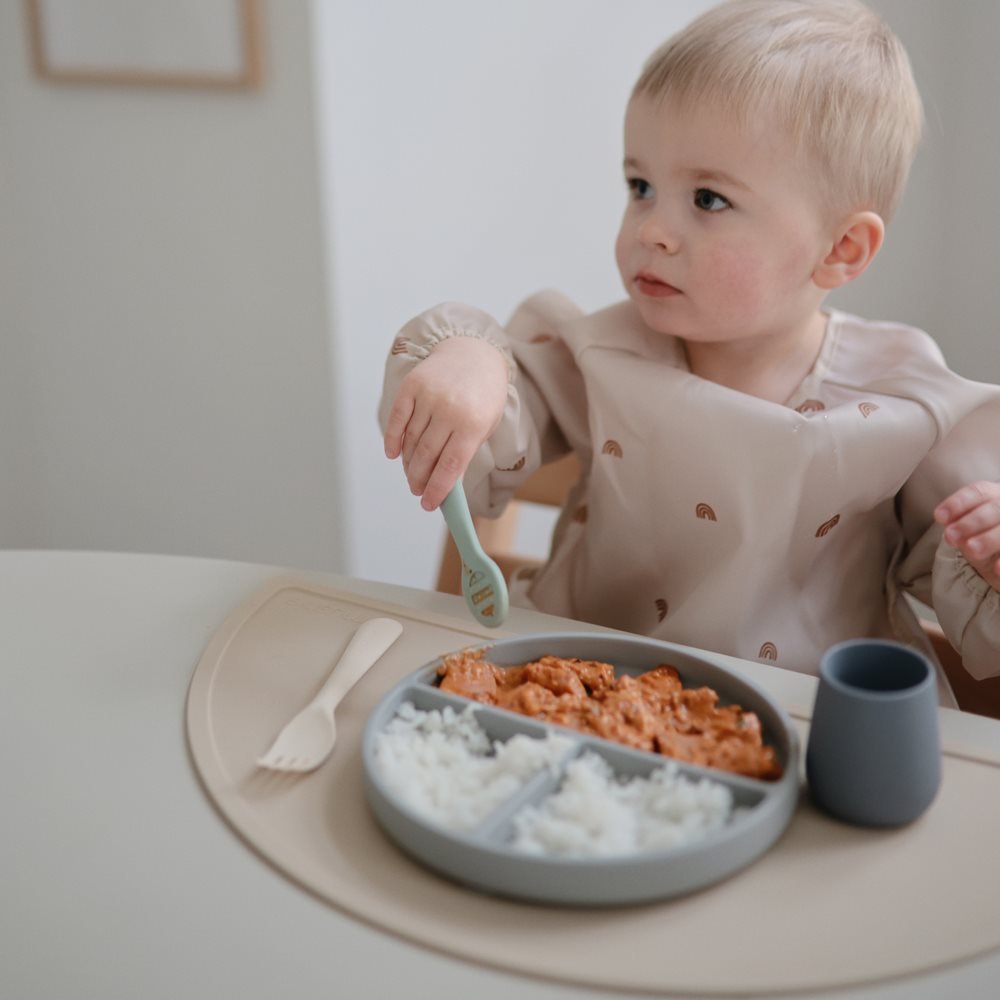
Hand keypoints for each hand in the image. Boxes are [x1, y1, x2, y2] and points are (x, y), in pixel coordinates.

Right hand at [383, 336, 508, 510]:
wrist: (474, 352)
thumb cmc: (483, 394)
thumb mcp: (485, 425)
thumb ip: (465, 453)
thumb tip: (445, 484)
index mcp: (473, 424)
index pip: (450, 467)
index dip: (437, 490)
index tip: (428, 504)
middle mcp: (449, 410)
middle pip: (427, 456)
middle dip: (419, 479)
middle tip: (417, 490)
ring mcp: (429, 396)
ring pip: (411, 441)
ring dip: (408, 463)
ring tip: (410, 475)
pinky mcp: (412, 386)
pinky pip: (397, 419)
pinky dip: (392, 439)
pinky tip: (393, 454)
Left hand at [934, 480, 999, 589]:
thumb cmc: (982, 533)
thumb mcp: (969, 526)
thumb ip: (959, 524)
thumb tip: (950, 531)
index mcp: (995, 495)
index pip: (978, 493)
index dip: (958, 503)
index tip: (938, 517)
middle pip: (994, 509)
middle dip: (971, 522)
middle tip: (950, 537)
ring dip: (990, 538)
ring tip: (972, 550)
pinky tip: (997, 568)